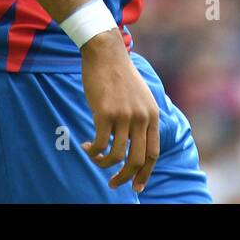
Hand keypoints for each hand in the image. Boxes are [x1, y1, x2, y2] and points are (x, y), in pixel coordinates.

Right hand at [79, 32, 159, 190]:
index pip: (153, 153)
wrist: (106, 53)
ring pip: (116, 156)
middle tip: (113, 183)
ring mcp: (124, 116)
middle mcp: (141, 117)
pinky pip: (100, 144)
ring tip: (94, 158)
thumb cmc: (119, 75)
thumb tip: (133, 144)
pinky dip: (92, 151)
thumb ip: (141, 118)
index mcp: (152, 115)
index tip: (137, 186)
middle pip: (137, 160)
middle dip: (125, 177)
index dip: (145, 173)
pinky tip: (86, 145)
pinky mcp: (105, 113)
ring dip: (103, 164)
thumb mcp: (140, 97)